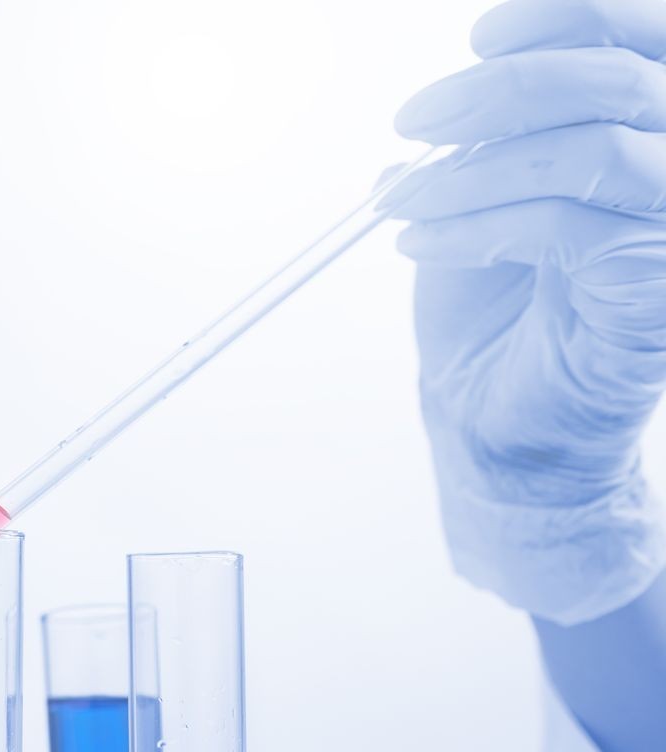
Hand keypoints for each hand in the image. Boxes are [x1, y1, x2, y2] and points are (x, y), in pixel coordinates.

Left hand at [387, 0, 665, 623]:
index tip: (482, 39)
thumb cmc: (494, 308)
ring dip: (472, 167)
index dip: (571, 20)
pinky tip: (418, 238)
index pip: (645, 38)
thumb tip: (466, 79)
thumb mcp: (486, 190)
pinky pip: (563, 226)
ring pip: (590, 150)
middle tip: (416, 119)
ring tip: (403, 198)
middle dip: (502, 89)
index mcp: (652, 131)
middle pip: (622, 78)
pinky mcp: (648, 293)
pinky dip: (472, 222)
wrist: (493, 420)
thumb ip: (495, 127)